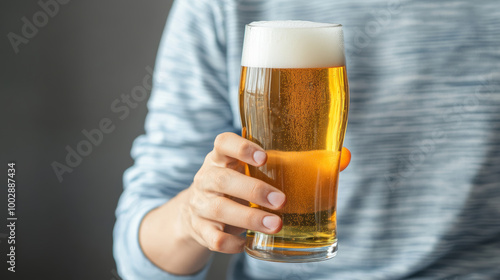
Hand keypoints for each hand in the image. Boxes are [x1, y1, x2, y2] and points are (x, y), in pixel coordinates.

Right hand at [181, 132, 350, 253]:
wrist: (197, 212)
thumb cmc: (238, 185)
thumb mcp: (254, 172)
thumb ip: (295, 164)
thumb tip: (343, 158)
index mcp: (222, 158)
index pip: (222, 143)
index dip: (240, 147)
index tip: (264, 158)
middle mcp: (207, 178)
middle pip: (221, 179)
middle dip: (253, 190)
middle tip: (281, 200)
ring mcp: (200, 204)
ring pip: (218, 210)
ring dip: (248, 218)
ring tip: (276, 225)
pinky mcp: (199, 229)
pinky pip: (213, 238)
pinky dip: (232, 243)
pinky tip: (248, 243)